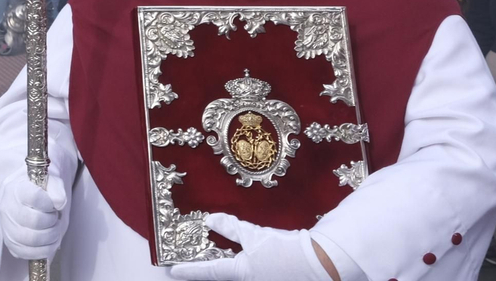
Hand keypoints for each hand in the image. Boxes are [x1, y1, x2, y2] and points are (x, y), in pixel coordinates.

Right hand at [0, 161, 68, 260]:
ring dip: (50, 236)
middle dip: (51, 220)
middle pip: (34, 220)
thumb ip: (56, 187)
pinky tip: (49, 241)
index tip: (52, 203)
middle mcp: (7, 209)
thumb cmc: (40, 191)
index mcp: (15, 189)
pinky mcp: (12, 245)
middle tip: (54, 216)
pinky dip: (44, 250)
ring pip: (31, 239)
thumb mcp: (50, 181)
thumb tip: (58, 202)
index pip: (33, 197)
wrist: (28, 201)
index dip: (48, 202)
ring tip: (53, 228)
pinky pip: (28, 254)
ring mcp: (8, 228)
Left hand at [167, 214, 335, 280]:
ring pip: (241, 274)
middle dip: (211, 267)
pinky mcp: (277, 278)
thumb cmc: (287, 250)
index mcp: (242, 273)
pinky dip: (247, 267)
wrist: (323, 263)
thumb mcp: (256, 236)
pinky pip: (256, 273)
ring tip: (218, 256)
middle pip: (225, 275)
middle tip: (192, 263)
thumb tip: (210, 220)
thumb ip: (231, 228)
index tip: (171, 270)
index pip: (209, 271)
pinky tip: (250, 258)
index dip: (189, 270)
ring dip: (228, 265)